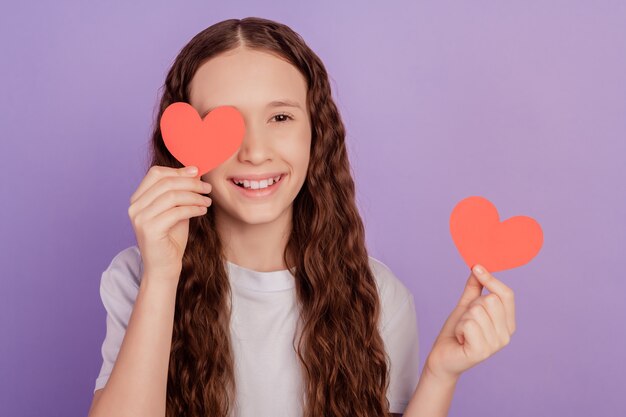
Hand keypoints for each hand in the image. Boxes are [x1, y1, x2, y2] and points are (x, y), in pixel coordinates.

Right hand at [128, 165, 212, 281]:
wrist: (164, 268)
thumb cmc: (171, 239)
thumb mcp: (176, 210)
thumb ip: (181, 192)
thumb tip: (195, 171)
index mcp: (138, 199)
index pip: (156, 173)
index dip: (178, 171)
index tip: (197, 173)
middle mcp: (135, 207)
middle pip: (166, 183)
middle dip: (191, 183)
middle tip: (207, 188)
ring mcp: (140, 218)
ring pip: (172, 196)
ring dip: (194, 196)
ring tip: (207, 201)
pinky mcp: (149, 230)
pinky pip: (176, 212)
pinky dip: (193, 209)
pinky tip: (202, 211)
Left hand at [424, 264, 516, 381]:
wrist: (442, 357)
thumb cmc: (456, 332)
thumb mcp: (466, 306)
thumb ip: (475, 288)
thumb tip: (478, 266)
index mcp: (507, 323)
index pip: (507, 295)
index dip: (491, 279)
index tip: (476, 268)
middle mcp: (506, 335)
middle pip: (490, 300)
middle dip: (471, 306)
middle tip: (466, 321)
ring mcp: (496, 345)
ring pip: (477, 311)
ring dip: (463, 319)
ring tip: (462, 331)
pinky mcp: (482, 351)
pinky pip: (469, 323)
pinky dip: (459, 328)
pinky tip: (460, 338)